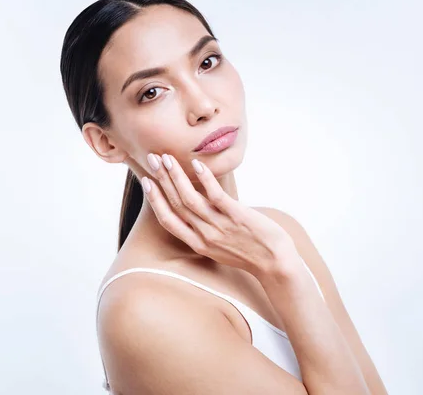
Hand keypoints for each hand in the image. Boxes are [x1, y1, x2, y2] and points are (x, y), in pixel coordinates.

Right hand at [140, 153, 295, 276]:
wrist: (275, 265)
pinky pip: (216, 196)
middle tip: (152, 159)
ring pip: (190, 199)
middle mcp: (205, 235)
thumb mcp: (220, 247)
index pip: (168, 220)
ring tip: (168, 158)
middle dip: (161, 180)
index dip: (155, 200)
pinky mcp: (237, 216)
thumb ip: (206, 231)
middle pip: (176, 204)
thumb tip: (200, 210)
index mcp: (198, 243)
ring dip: (177, 177)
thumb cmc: (250, 253)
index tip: (146, 182)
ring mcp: (220, 226)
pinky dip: (205, 180)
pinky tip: (197, 165)